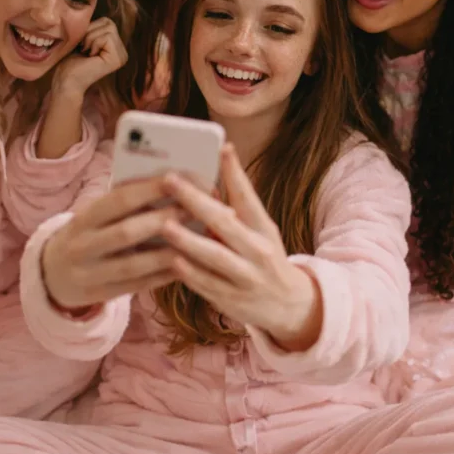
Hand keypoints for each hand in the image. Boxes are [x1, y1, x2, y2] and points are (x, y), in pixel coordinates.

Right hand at [41, 178, 181, 309]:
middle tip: (193, 210)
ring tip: (196, 241)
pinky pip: (136, 287)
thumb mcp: (94, 217)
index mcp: (83, 219)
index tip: (177, 179)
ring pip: (133, 265)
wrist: (52, 275)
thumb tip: (169, 185)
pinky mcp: (100, 296)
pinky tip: (184, 267)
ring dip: (166, 253)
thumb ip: (122, 205)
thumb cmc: (87, 235)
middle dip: (162, 220)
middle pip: (126, 233)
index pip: (118, 200)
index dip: (148, 190)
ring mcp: (89, 274)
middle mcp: (82, 246)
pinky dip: (161, 277)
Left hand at [53, 18, 127, 98]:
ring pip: (108, 28)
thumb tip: (93, 6)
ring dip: (90, 38)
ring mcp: (122, 56)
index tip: (82, 44)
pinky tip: (90, 56)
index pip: (107, 21)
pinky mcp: (118, 59)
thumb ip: (94, 27)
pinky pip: (107, 36)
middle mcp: (122, 52)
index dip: (90, 28)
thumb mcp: (84, 38)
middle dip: (90, 32)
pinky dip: (93, 43)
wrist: (65, 80)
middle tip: (83, 48)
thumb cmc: (70, 61)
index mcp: (115, 47)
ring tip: (86, 52)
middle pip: (109, 23)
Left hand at [161, 144, 322, 350]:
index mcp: (263, 229)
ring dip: (188, 241)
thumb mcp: (260, 229)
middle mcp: (257, 252)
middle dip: (196, 201)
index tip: (222, 148)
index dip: (236, 173)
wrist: (288, 304)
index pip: (249, 197)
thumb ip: (238, 206)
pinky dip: (189, 272)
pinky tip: (171, 259)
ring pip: (214, 257)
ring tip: (165, 225)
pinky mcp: (230, 300)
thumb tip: (218, 166)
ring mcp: (244, 278)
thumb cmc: (265, 257)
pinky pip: (206, 284)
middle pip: (226, 224)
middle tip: (171, 181)